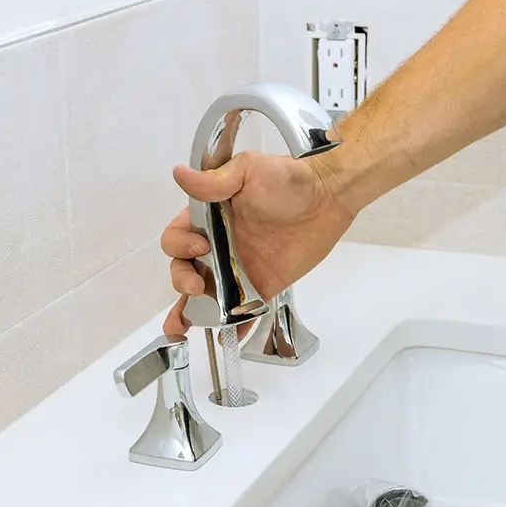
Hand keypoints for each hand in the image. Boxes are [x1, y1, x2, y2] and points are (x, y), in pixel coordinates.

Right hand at [160, 149, 356, 337]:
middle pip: (184, 269)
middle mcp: (217, 244)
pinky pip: (242, 311)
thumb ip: (214, 181)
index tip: (201, 246)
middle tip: (196, 287)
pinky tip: (225, 337)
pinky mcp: (260, 286)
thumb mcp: (248, 169)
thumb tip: (180, 174)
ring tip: (181, 327)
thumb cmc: (288, 178)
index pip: (177, 237)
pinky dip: (233, 327)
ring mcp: (236, 268)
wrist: (328, 197)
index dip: (180, 246)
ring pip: (204, 295)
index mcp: (208, 216)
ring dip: (190, 312)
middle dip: (181, 281)